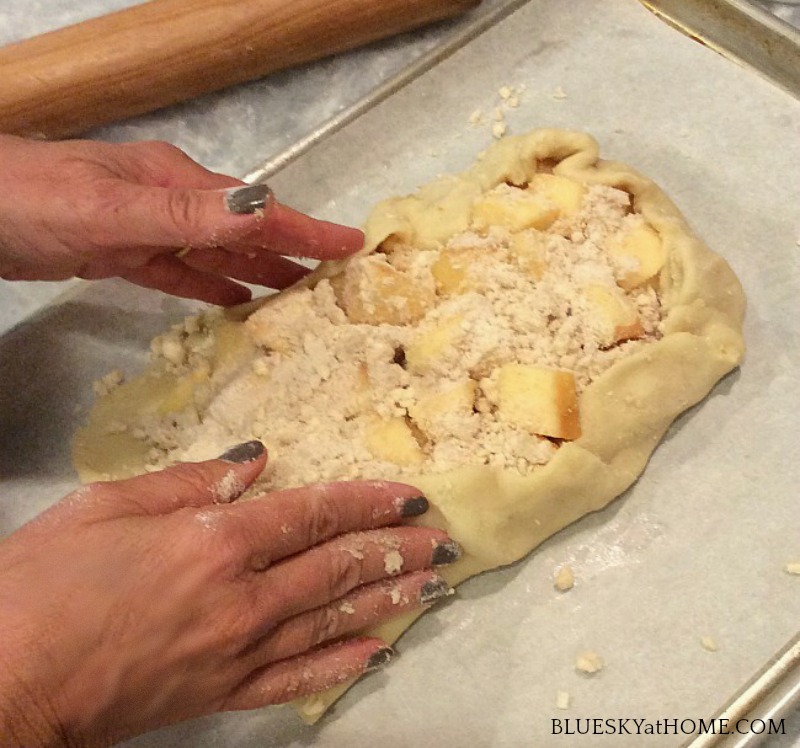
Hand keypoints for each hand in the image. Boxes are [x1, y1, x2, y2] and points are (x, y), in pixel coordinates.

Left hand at [0, 134, 363, 305]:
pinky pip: (179, 273)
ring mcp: (146, 227)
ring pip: (216, 255)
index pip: (257, 211)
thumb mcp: (110, 210)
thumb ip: (185, 216)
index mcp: (176, 185)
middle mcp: (170, 203)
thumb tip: (261, 215)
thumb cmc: (29, 200)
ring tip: (298, 294)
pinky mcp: (122, 253)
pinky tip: (234, 301)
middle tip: (335, 278)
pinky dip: (210, 286)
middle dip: (292, 252)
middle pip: (245, 233)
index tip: (351, 246)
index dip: (306, 230)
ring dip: (258, 272)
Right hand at [0, 442, 456, 746]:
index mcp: (213, 541)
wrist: (3, 682)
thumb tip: (255, 459)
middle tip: (440, 540)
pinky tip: (379, 652)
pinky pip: (296, 679)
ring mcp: (235, 652)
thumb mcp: (107, 504)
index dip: (366, 502)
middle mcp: (240, 597)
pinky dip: (341, 665)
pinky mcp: (220, 694)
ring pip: (331, 620)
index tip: (409, 496)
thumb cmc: (41, 581)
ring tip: (431, 586)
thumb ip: (189, 480)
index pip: (312, 513)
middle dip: (393, 549)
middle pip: (335, 567)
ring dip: (387, 600)